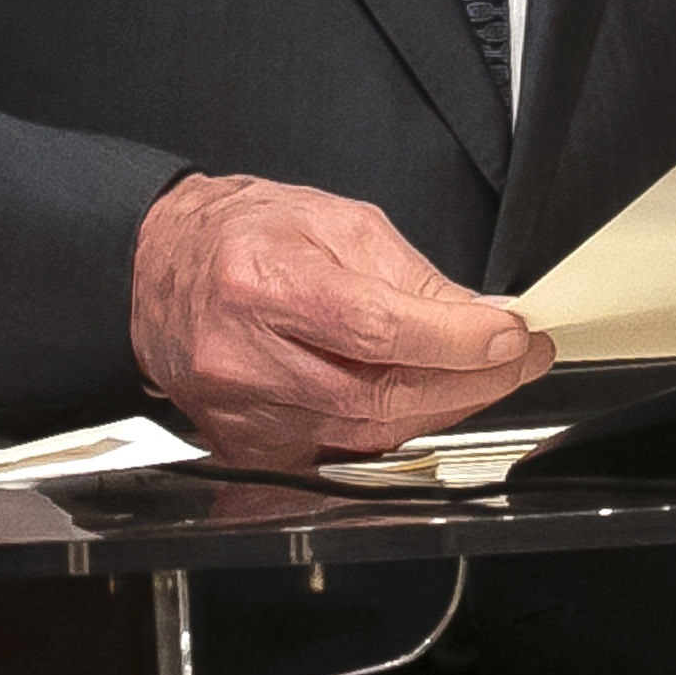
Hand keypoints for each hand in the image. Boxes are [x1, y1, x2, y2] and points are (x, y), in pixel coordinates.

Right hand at [131, 172, 557, 467]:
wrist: (157, 270)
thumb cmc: (243, 234)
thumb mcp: (333, 220)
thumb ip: (408, 273)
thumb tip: (480, 316)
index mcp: (262, 282)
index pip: (376, 327)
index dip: (455, 339)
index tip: (511, 334)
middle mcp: (244, 357)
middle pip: (377, 393)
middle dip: (467, 380)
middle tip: (518, 358)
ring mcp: (242, 413)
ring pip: (366, 433)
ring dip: (440, 407)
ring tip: (484, 375)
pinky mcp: (246, 448)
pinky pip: (341, 454)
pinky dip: (393, 430)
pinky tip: (424, 400)